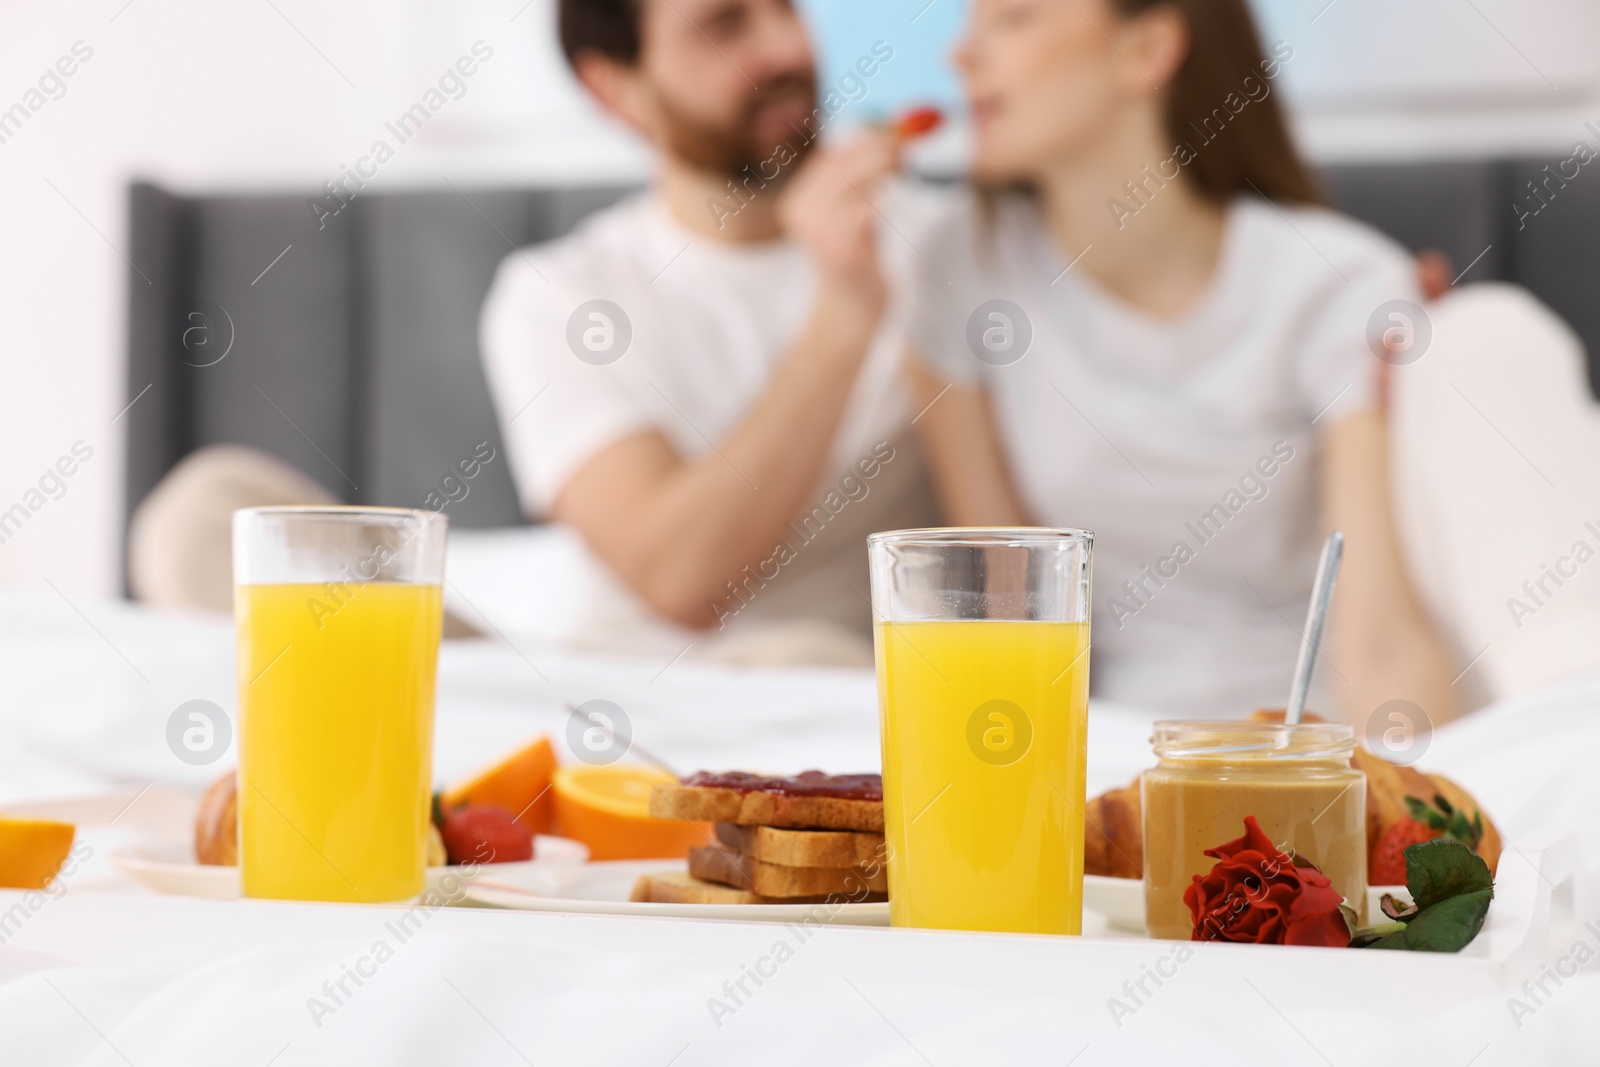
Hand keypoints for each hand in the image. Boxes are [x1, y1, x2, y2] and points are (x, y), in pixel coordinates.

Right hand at [778, 133, 898, 317]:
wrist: (851, 309)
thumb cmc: (854, 257)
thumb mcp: (847, 214)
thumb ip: (855, 181)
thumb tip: (882, 138)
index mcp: (797, 202)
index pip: (829, 157)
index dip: (861, 139)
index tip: (890, 132)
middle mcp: (802, 215)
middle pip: (840, 164)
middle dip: (875, 148)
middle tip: (903, 145)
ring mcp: (820, 233)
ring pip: (853, 181)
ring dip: (883, 168)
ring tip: (902, 166)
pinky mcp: (843, 249)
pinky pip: (866, 210)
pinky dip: (885, 197)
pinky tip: (896, 197)